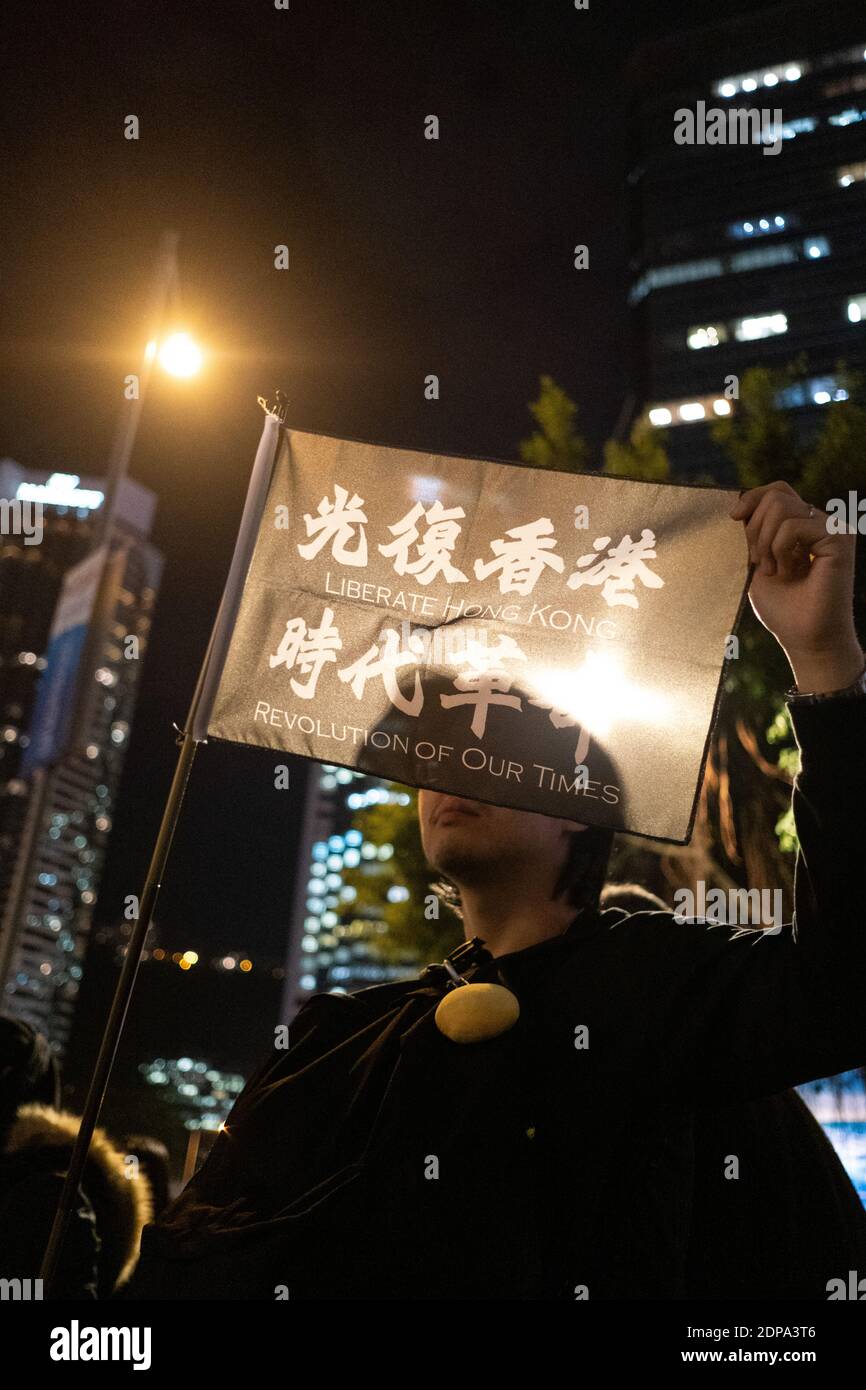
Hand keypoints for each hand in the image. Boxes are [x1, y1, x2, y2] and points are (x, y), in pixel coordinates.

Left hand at [729, 481, 862, 692]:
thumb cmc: (783, 609)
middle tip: (760, 562)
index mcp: (803, 526)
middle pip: (776, 495)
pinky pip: (793, 525)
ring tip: (775, 570)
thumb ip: (754, 532)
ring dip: (765, 542)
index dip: (752, 497)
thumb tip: (740, 504)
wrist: (805, 638)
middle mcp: (820, 522)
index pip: (777, 490)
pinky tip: (790, 573)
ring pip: (782, 506)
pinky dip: (780, 550)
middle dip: (755, 528)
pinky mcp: (838, 538)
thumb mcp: (758, 563)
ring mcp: (831, 528)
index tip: (734, 517)